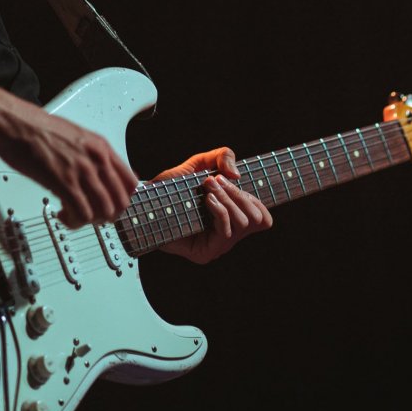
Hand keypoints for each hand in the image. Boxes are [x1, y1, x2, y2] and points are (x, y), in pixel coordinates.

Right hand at [0, 96, 137, 228]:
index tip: (111, 206)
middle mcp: (96, 158)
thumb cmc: (36, 127)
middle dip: (108, 215)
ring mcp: (81, 171)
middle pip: (120, 201)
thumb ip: (89, 155)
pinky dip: (75, 221)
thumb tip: (96, 176)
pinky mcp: (64, 182)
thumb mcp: (74, 137)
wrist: (14, 123)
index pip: (130, 182)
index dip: (122, 200)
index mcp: (101, 146)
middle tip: (93, 216)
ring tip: (75, 216)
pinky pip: (82, 214)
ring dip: (91, 221)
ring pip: (104, 211)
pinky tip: (63, 215)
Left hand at [151, 147, 271, 263]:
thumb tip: (237, 175)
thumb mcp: (200, 163)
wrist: (147, 200)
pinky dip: (220, 210)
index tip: (235, 181)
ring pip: (243, 223)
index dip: (255, 199)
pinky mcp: (205, 253)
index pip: (263, 218)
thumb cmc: (173, 186)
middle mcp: (228, 234)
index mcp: (232, 218)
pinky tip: (207, 200)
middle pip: (257, 219)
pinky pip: (226, 231)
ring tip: (208, 188)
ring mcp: (218, 246)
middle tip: (215, 181)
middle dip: (239, 194)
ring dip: (227, 199)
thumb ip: (223, 157)